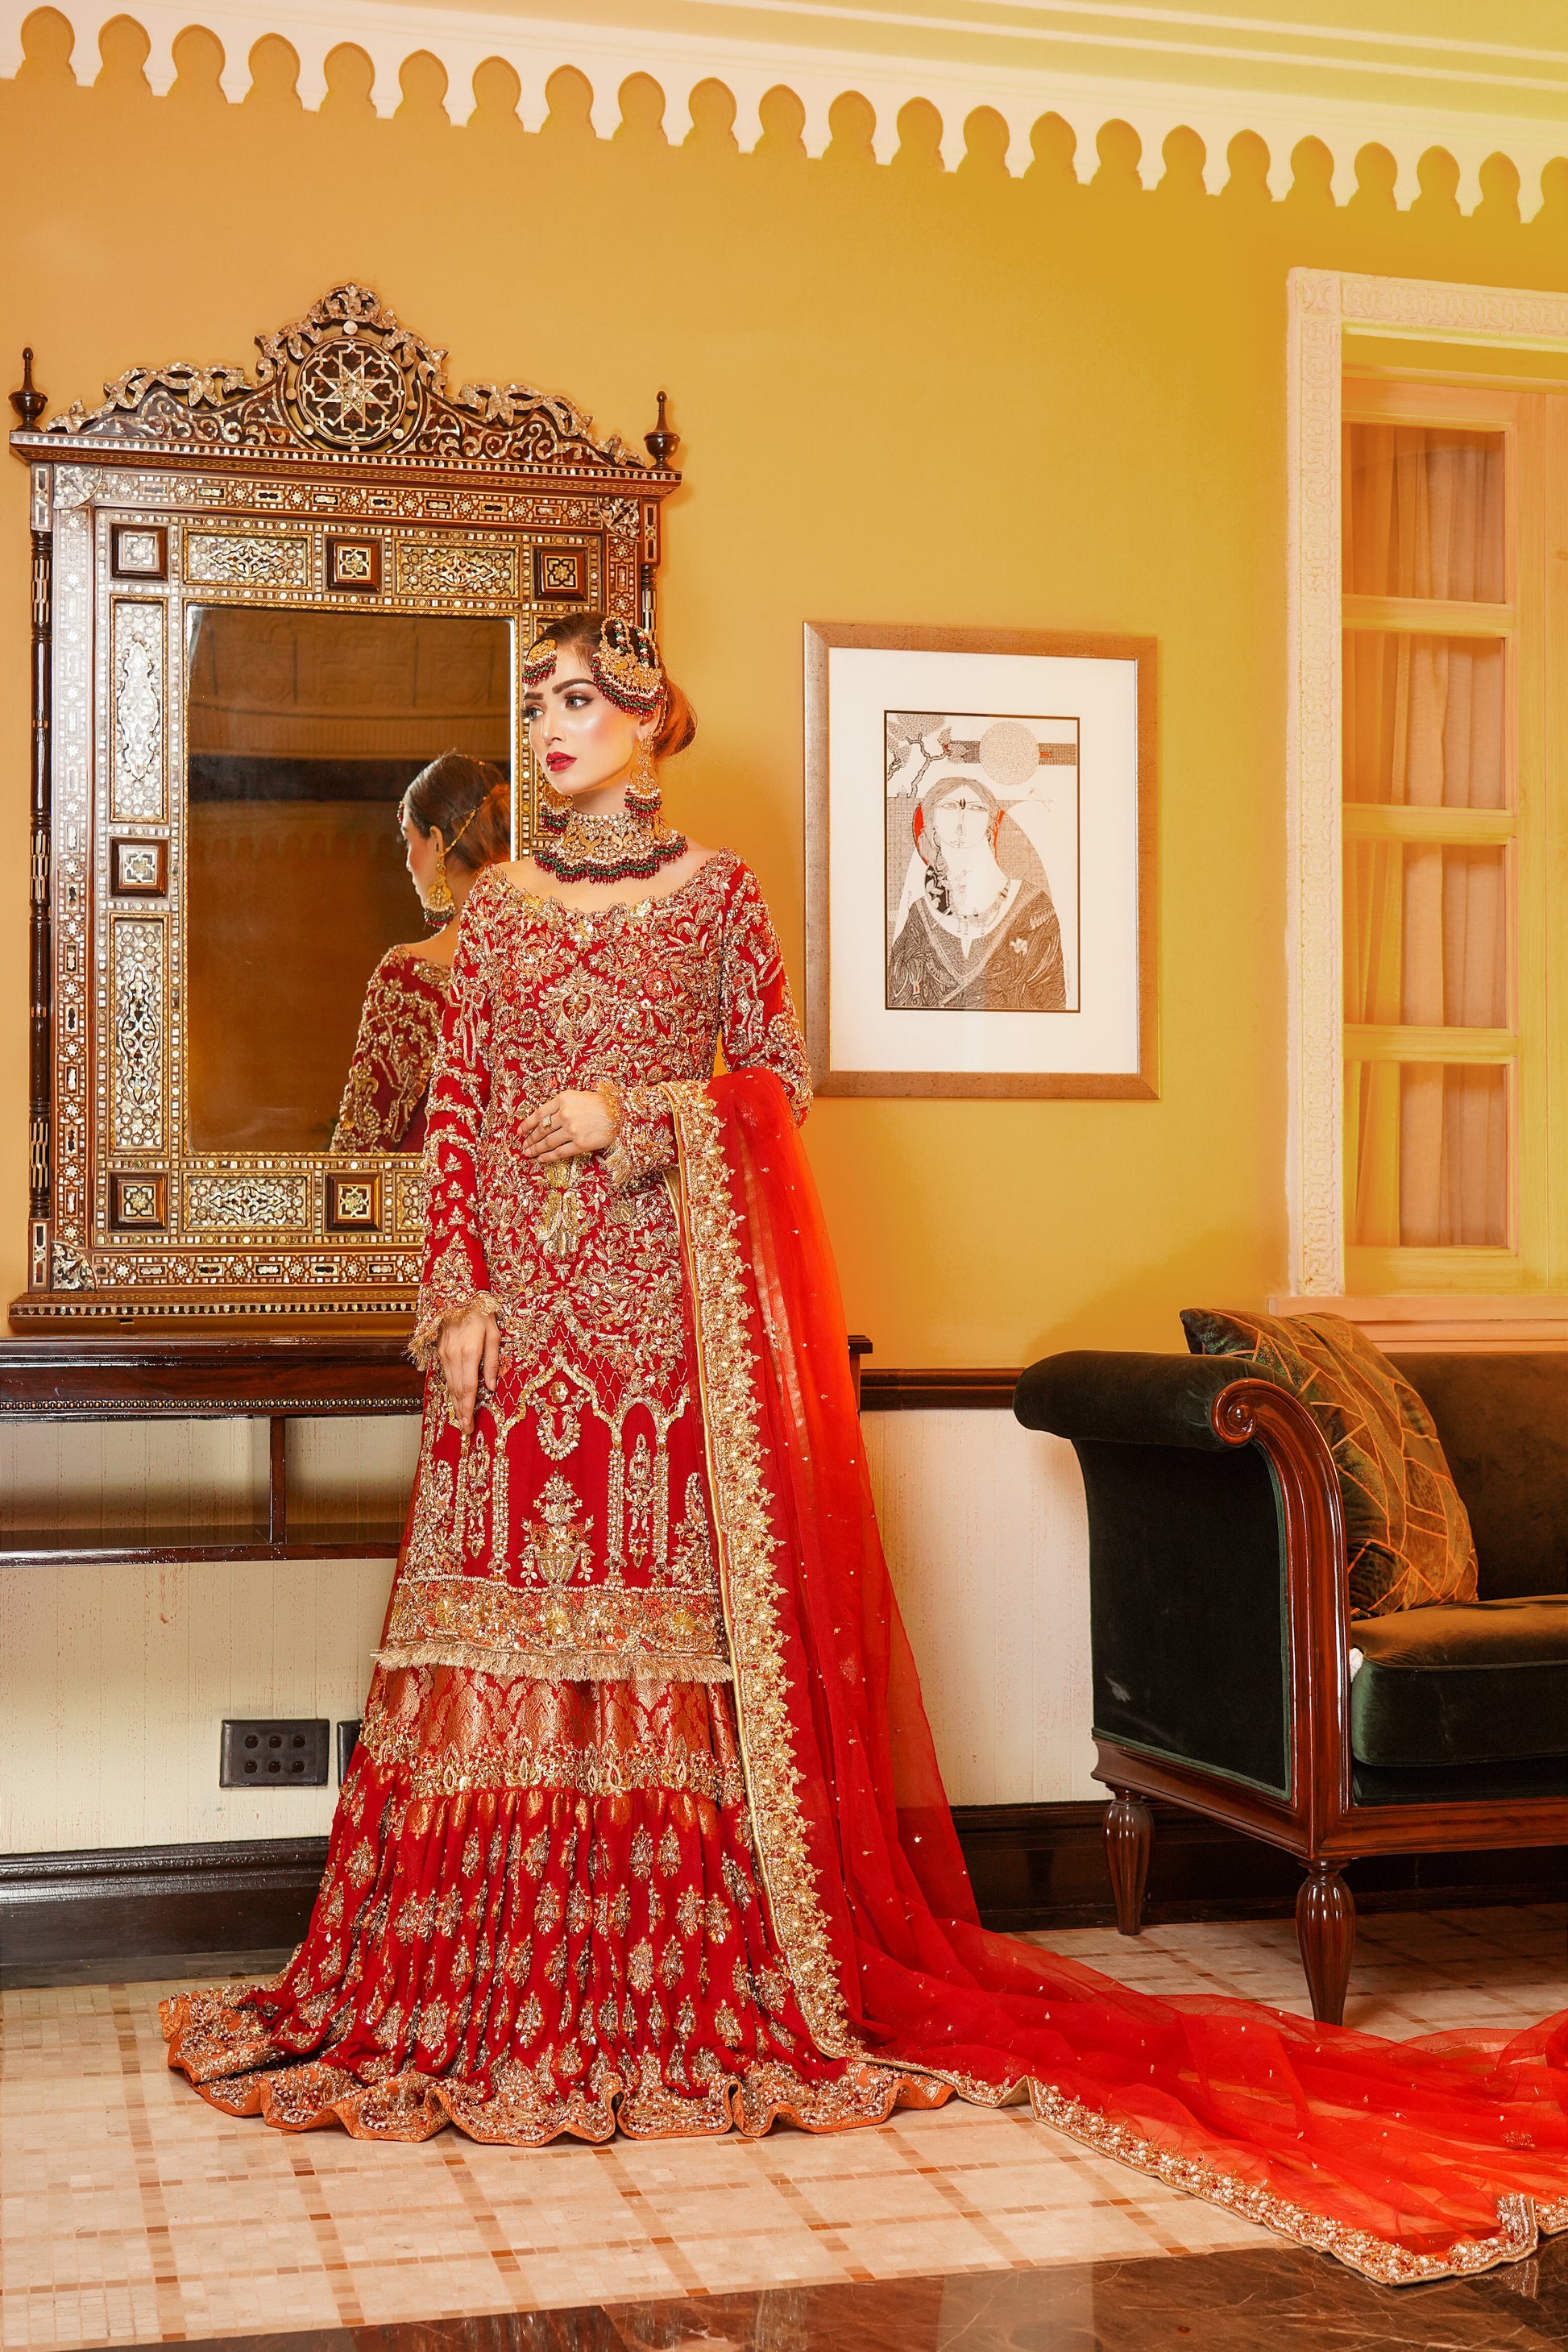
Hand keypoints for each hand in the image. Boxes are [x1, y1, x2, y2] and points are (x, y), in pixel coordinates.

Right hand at [438, 1304, 499, 1434]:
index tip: (470, 1425)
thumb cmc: (482, 1312)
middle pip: (456, 1391)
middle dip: (461, 1412)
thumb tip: (492, 1387)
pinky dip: (449, 1389)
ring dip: (454, 1403)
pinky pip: (445, 1375)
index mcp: (470, 1353)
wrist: (459, 1294)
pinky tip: (454, 1398)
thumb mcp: (494, 1335)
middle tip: (465, 1429)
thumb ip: (492, 1362)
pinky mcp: (439, 1350)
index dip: (468, 1409)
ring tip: (460, 1419)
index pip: (468, 1389)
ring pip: (448, 1384)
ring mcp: (444, 1353)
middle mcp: (453, 1355)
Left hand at [521, 1089, 616, 1164]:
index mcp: (563, 1099)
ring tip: (529, 1153)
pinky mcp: (580, 1144)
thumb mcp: (580, 1096)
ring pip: (547, 1142)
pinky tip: (541, 1159)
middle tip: (524, 1145)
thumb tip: (547, 1119)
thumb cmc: (603, 1104)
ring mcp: (572, 1130)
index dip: (526, 1124)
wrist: (623, 1114)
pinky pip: (559, 1152)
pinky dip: (548, 1157)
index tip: (520, 1131)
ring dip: (536, 1149)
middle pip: (541, 1129)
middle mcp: (565, 1114)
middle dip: (530, 1138)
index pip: (538, 1113)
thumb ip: (563, 1106)